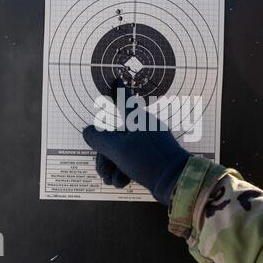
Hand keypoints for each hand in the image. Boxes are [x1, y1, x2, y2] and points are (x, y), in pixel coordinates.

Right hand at [83, 79, 189, 204]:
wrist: (175, 181)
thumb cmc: (148, 161)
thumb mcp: (117, 150)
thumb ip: (98, 139)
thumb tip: (87, 132)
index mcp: (137, 120)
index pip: (124, 100)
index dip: (118, 91)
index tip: (117, 80)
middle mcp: (142, 129)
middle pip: (114, 135)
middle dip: (104, 156)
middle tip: (103, 172)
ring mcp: (147, 144)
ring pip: (120, 150)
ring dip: (112, 167)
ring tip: (112, 179)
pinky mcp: (150, 159)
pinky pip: (130, 161)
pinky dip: (124, 172)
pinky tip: (123, 181)